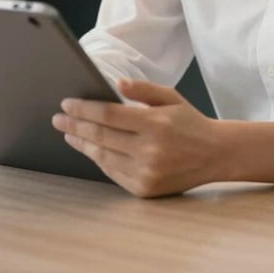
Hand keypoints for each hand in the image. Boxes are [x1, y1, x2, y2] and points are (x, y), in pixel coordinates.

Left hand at [52, 79, 222, 197]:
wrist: (215, 155)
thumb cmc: (190, 123)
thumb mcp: (171, 98)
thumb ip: (143, 89)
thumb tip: (116, 84)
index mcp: (155, 124)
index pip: (108, 115)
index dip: (83, 109)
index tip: (66, 104)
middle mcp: (149, 150)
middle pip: (100, 136)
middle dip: (74, 125)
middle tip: (58, 119)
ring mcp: (146, 172)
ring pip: (102, 156)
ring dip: (82, 143)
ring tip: (69, 133)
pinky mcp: (144, 189)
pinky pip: (113, 172)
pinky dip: (98, 159)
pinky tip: (90, 148)